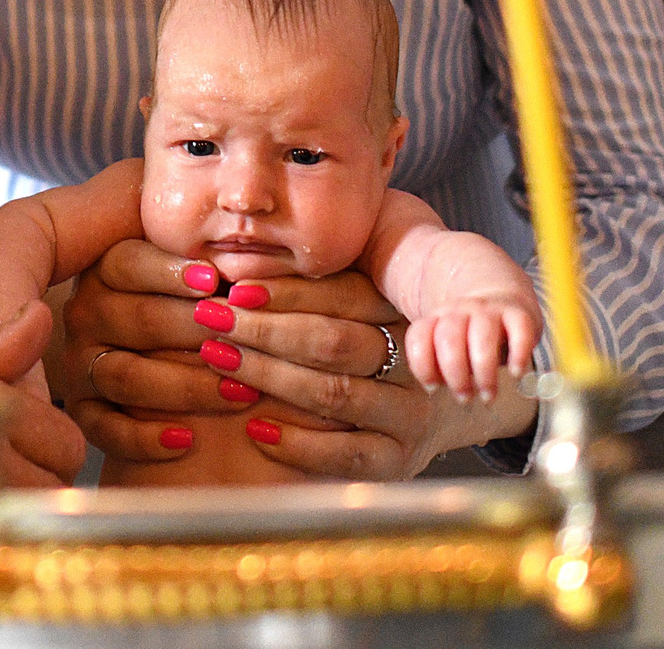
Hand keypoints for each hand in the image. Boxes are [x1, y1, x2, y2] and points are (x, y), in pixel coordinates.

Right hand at [55, 240, 240, 466]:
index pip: (128, 263)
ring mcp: (81, 365)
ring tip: (239, 392)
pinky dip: (144, 438)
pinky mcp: (84, 411)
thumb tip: (239, 239)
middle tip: (243, 337)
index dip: (170, 271)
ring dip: (186, 386)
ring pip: (126, 376)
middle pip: (137, 320)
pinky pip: (106, 429)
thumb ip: (200, 252)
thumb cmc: (181, 298)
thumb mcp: (182, 264)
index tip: (215, 280)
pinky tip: (187, 440)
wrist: (148, 350)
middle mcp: (84, 315)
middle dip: (194, 330)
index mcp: (103, 270)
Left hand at [59, 241, 529, 478]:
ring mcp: (411, 413)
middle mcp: (413, 357)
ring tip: (218, 361)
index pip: (341, 295)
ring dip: (268, 378)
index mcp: (402, 306)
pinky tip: (255, 427)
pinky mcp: (400, 462)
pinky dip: (300, 444)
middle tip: (207, 321)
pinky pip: (349, 457)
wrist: (457, 400)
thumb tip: (257, 200)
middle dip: (262, 332)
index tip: (230, 285)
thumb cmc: (383, 327)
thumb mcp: (371, 276)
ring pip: (335, 395)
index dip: (284, 290)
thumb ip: (330, 249)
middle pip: (332, 342)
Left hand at [409, 300, 539, 401]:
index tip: (432, 388)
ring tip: (488, 395)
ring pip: (482, 337)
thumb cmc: (471, 336)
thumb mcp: (450, 346)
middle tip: (464, 398)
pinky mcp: (517, 313)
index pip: (419, 336)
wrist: (501, 300)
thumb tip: (437, 385)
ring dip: (484, 372)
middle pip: (449, 339)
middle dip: (455, 375)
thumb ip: (440, 364)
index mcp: (437, 319)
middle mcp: (459, 311)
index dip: (422, 365)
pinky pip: (519, 329)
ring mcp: (489, 310)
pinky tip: (515, 373)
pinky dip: (518, 353)